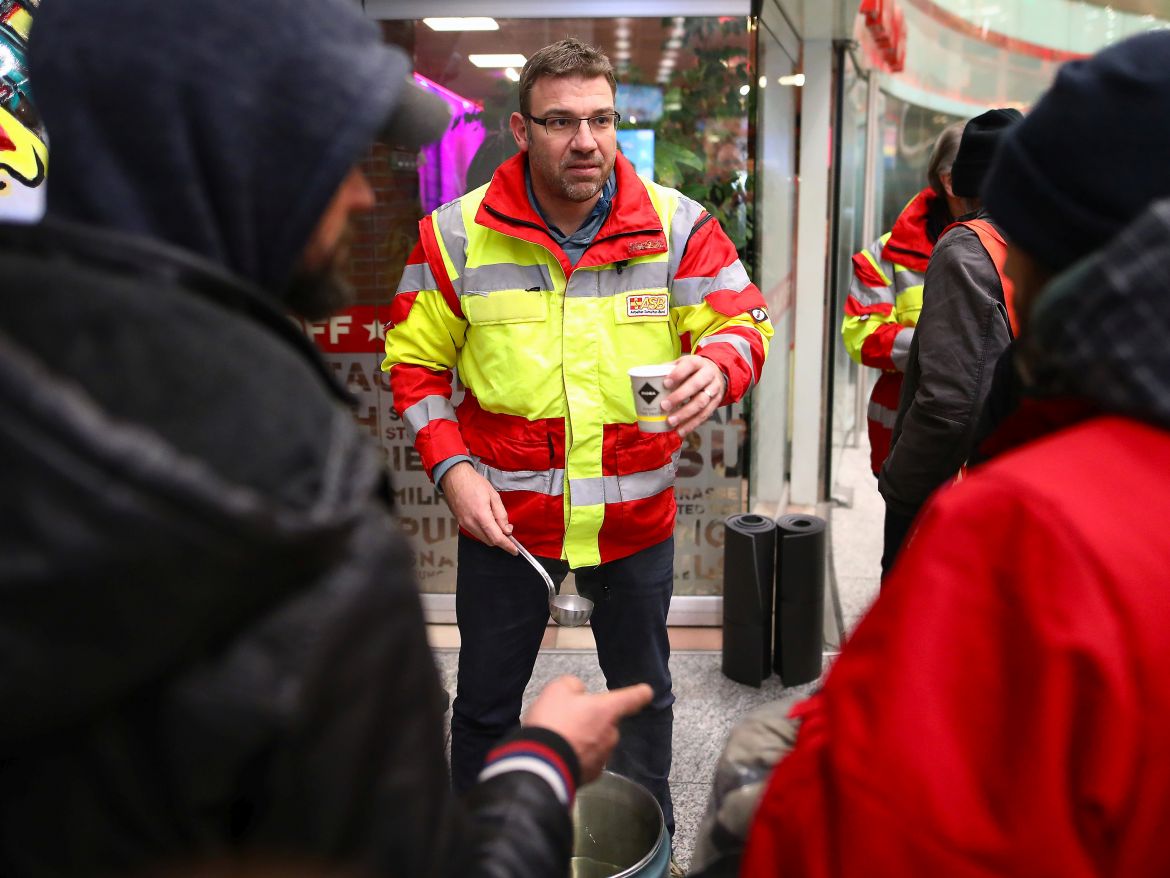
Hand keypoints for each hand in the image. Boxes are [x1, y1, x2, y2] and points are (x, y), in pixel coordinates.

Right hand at [440, 462, 515, 553]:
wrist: (454, 478)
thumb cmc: (473, 483)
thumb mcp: (493, 495)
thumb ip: (501, 514)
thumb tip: (507, 529)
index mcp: (481, 516)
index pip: (496, 538)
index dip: (507, 546)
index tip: (514, 550)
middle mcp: (471, 523)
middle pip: (490, 541)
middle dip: (501, 539)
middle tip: (508, 529)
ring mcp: (464, 524)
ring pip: (482, 538)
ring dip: (492, 536)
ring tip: (497, 523)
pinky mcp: (461, 523)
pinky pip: (475, 533)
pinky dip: (484, 532)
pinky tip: (488, 522)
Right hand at [524, 676, 654, 782]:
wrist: (541, 764)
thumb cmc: (552, 722)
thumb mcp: (557, 689)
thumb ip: (573, 686)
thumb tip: (578, 694)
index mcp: (607, 710)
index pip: (632, 698)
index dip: (639, 693)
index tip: (646, 692)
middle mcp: (611, 734)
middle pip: (607, 722)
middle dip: (592, 719)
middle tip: (567, 718)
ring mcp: (603, 756)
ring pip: (596, 741)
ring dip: (583, 738)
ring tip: (558, 737)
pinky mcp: (591, 775)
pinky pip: (587, 759)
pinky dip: (576, 755)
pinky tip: (558, 753)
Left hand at [660, 354, 726, 437]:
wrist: (715, 374)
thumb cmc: (691, 371)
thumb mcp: (681, 365)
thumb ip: (666, 371)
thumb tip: (641, 382)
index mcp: (697, 362)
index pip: (689, 365)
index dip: (678, 374)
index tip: (665, 384)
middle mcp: (708, 374)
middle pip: (696, 385)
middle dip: (679, 396)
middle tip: (664, 406)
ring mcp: (714, 389)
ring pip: (701, 402)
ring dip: (685, 414)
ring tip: (671, 422)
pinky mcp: (715, 403)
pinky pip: (705, 415)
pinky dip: (692, 424)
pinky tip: (681, 430)